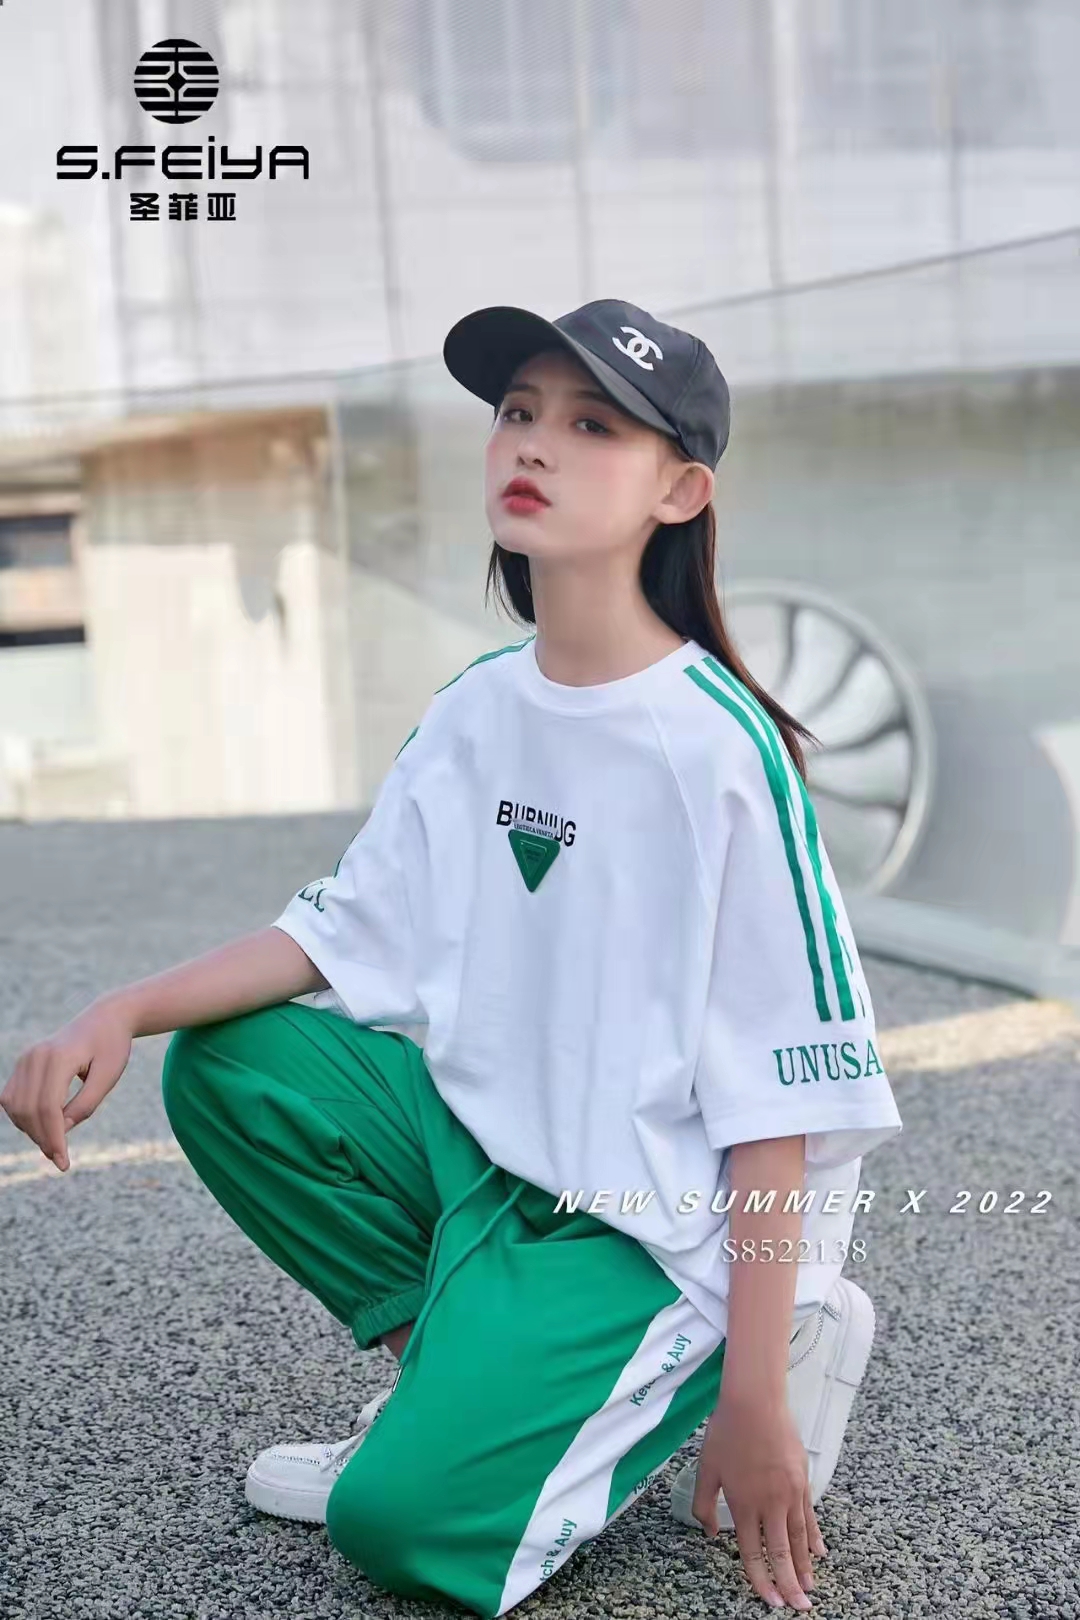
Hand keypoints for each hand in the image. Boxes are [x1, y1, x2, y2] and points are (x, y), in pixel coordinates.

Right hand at [0, 1000, 134, 1171]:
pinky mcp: (23, 1064)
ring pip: (15, 1107)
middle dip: (42, 1139)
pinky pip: (13, 1098)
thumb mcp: (108, 1076)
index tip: (64, 1163)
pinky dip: (24, 1117)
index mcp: (58, 1057)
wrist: (105, 1019)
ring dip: (31, 1130)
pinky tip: (44, 1128)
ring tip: (55, 1145)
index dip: (53, 1138)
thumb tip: (61, 1130)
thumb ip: (85, 1105)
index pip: (47, 1108)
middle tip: (61, 1160)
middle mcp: (35, 1057)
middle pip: (29, 1110)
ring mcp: (26, 1059)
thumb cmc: (112, 1047)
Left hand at [691, 1389, 826, 1611]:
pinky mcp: (802, 1480)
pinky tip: (819, 1552)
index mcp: (743, 1505)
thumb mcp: (706, 1468)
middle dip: (791, 1584)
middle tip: (800, 1608)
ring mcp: (789, 1493)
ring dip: (805, 1566)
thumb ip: (703, 1505)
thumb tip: (711, 1533)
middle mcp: (769, 1504)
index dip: (761, 1580)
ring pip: (799, 1538)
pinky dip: (815, 1537)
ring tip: (810, 1588)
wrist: (755, 1401)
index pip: (753, 1553)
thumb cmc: (727, 1432)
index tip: (770, 1601)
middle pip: (781, 1553)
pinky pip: (810, 1515)